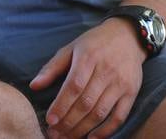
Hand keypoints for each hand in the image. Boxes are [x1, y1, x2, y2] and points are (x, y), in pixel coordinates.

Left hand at [29, 19, 145, 137]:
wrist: (128, 36)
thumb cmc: (94, 43)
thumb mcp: (71, 48)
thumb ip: (52, 67)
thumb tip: (34, 86)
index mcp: (88, 57)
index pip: (74, 86)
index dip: (61, 105)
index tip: (50, 120)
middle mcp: (106, 71)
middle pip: (86, 103)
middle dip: (68, 122)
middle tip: (55, 134)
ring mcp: (120, 83)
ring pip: (100, 112)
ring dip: (82, 129)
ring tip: (67, 138)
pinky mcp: (131, 92)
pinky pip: (119, 116)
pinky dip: (106, 131)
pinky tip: (91, 138)